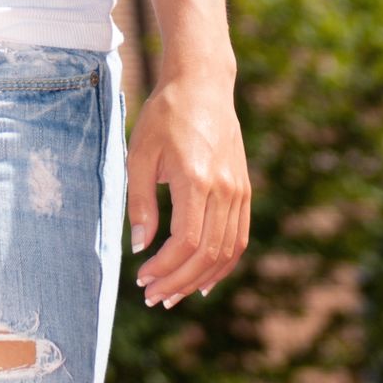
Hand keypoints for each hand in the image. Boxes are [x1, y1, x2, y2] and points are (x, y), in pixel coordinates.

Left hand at [126, 68, 249, 308]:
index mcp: (197, 180)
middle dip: (179, 282)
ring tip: (173, 294)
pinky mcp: (243, 190)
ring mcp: (239, 191)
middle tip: (153, 297)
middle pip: (208, 254)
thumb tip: (140, 246)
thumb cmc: (165, 116)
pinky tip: (205, 279)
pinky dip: (224, 263)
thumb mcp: (139, 155)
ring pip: (227, 251)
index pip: (187, 242)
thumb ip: (140, 203)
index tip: (142, 278)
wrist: (203, 86)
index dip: (165, 268)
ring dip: (200, 279)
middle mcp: (224, 189)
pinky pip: (239, 237)